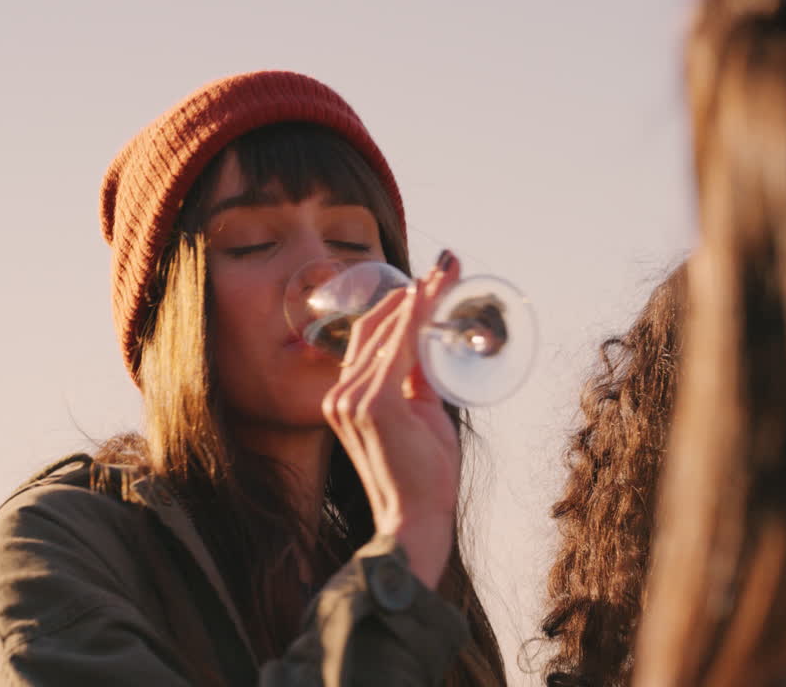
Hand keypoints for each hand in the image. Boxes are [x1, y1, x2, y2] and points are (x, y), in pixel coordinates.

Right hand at [322, 251, 461, 589]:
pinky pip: (396, 350)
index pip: (367, 339)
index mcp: (346, 398)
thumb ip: (418, 382)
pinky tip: (428, 297)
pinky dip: (414, 320)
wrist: (414, 519)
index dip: (397, 306)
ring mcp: (351, 399)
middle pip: (373, 328)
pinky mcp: (371, 405)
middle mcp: (341, 394)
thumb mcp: (421, 417)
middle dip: (411, 294)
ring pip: (386, 334)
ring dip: (417, 300)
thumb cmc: (421, 476)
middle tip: (445, 267)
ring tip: (444, 274)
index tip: (427, 281)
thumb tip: (430, 349)